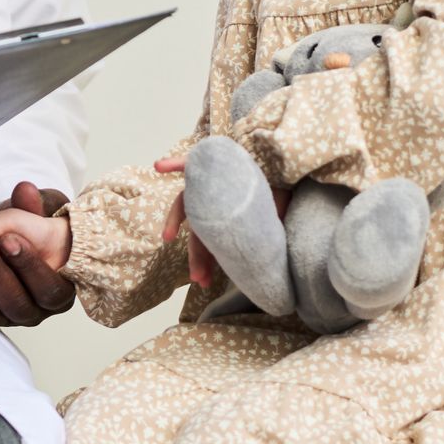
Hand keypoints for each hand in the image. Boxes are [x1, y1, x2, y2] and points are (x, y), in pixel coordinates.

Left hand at [0, 182, 75, 326]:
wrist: (14, 241)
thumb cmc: (36, 233)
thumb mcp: (41, 215)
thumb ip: (34, 206)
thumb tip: (24, 190)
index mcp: (58, 292)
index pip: (47, 287)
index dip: (27, 264)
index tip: (8, 238)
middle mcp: (32, 311)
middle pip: (13, 303)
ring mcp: (2, 315)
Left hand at [153, 153, 290, 287]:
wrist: (284, 165)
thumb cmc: (280, 193)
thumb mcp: (273, 221)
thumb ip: (264, 238)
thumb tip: (272, 267)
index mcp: (223, 216)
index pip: (210, 240)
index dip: (206, 262)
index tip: (203, 282)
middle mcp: (212, 201)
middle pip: (198, 228)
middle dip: (197, 254)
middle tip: (197, 277)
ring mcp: (209, 182)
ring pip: (186, 201)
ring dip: (175, 219)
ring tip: (167, 237)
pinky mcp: (212, 162)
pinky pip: (190, 161)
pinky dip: (174, 164)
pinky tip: (160, 167)